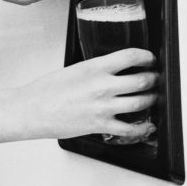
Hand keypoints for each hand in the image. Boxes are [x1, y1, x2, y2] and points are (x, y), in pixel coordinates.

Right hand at [19, 48, 159, 140]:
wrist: (31, 110)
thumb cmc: (46, 90)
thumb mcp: (74, 70)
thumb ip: (95, 70)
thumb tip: (110, 72)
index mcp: (95, 67)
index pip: (131, 56)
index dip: (146, 57)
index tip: (150, 59)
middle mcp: (103, 86)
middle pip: (142, 80)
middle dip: (153, 79)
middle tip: (155, 78)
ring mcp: (104, 107)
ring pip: (141, 103)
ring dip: (152, 100)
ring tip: (153, 98)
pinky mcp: (101, 125)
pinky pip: (130, 129)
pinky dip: (143, 129)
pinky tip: (147, 126)